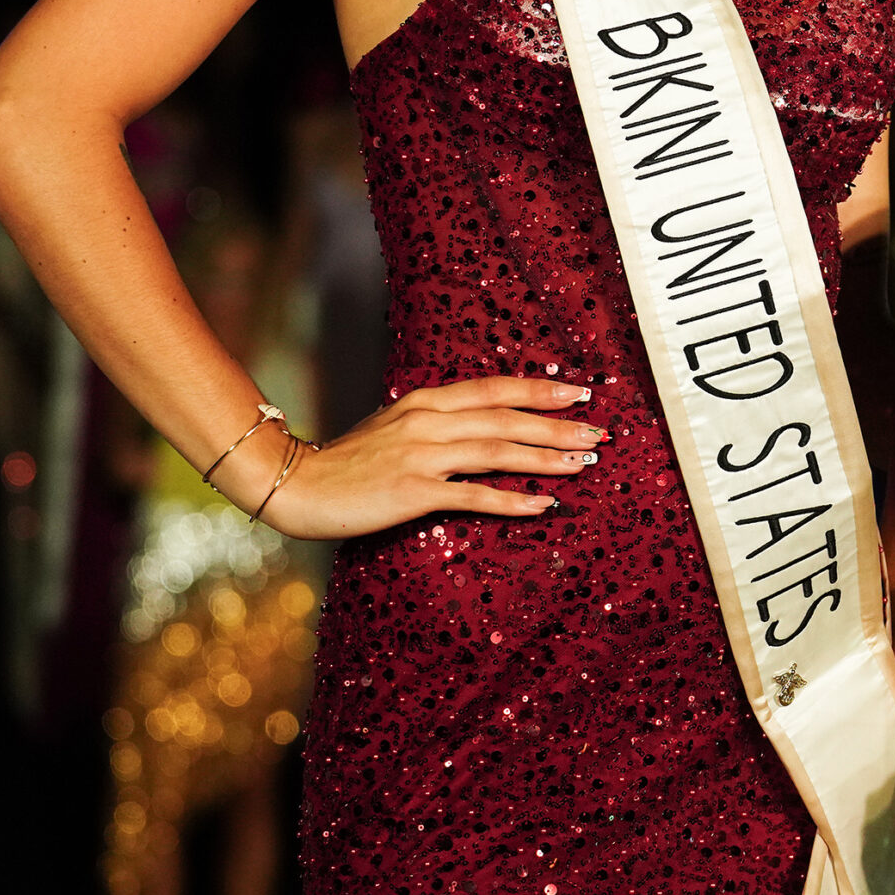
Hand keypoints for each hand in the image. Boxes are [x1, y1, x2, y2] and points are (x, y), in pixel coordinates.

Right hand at [237, 376, 604, 538]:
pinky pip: (474, 495)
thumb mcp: (395, 424)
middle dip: (557, 425)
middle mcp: (428, 421)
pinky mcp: (414, 492)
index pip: (495, 389)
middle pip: (506, 418)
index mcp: (426, 400)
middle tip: (598, 432)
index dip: (540, 391)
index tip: (579, 394)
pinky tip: (544, 504)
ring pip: (498, 451)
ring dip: (546, 458)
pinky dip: (513, 500)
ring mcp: (422, 455)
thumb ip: (438, 418)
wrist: (296, 484)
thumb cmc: (348, 459)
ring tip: (583, 463)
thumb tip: (484, 421)